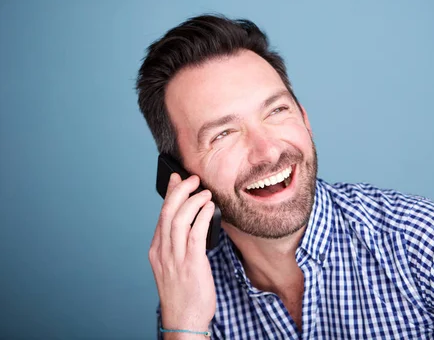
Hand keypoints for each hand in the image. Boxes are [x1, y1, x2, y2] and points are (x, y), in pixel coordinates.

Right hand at [149, 173, 215, 332]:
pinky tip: (210, 208)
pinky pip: (195, 234)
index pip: (161, 215)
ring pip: (179, 220)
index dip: (170, 194)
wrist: (184, 320)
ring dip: (192, 201)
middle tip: (192, 178)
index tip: (177, 178)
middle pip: (167, 213)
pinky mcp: (191, 264)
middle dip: (179, 191)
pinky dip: (202, 217)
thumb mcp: (174, 266)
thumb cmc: (184, 293)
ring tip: (204, 191)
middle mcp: (163, 252)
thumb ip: (179, 244)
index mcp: (157, 251)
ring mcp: (175, 258)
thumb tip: (193, 221)